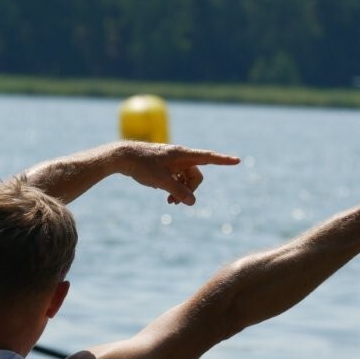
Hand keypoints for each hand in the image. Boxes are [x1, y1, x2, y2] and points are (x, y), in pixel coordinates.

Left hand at [117, 142, 239, 204]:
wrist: (122, 157)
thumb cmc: (141, 165)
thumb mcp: (161, 181)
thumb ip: (178, 191)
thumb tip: (192, 202)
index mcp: (182, 155)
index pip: (208, 157)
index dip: (223, 160)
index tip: (237, 161)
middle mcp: (180, 157)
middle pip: (196, 175)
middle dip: (190, 190)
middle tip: (175, 203)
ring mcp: (173, 161)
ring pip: (186, 179)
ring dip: (181, 192)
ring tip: (169, 203)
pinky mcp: (165, 166)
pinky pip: (177, 179)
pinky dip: (174, 188)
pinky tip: (164, 196)